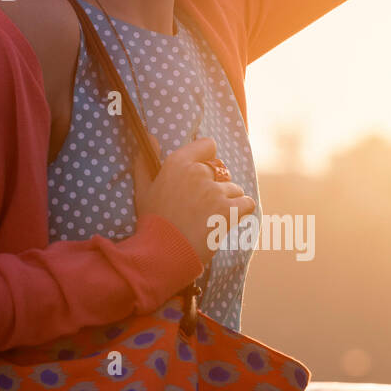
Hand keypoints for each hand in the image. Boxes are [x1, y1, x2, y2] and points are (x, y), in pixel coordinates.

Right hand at [132, 133, 254, 264]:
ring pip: (234, 189)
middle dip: (216, 185)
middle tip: (201, 206)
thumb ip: (146, 161)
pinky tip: (226, 221)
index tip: (200, 175)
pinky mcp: (229, 210)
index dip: (207, 159)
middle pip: (222, 170)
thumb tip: (150, 137)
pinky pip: (247, 203)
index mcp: (178, 163)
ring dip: (227, 202)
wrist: (164, 253)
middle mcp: (198, 172)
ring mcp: (215, 191)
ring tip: (209, 218)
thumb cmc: (153, 221)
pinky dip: (241, 212)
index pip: (208, 145)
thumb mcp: (144, 189)